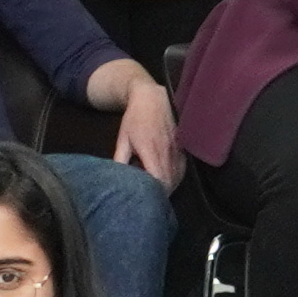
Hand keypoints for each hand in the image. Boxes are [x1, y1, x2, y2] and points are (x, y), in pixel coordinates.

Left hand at [101, 66, 181, 185]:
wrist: (152, 98)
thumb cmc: (134, 120)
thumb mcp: (123, 139)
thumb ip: (120, 160)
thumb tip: (115, 179)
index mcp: (150, 150)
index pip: (158, 178)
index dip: (155, 191)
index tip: (147, 198)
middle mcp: (166, 151)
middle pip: (170, 181)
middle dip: (162, 192)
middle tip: (151, 197)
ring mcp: (176, 149)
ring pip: (177, 175)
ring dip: (169, 185)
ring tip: (158, 190)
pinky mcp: (181, 146)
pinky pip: (182, 167)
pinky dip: (176, 176)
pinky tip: (168, 179)